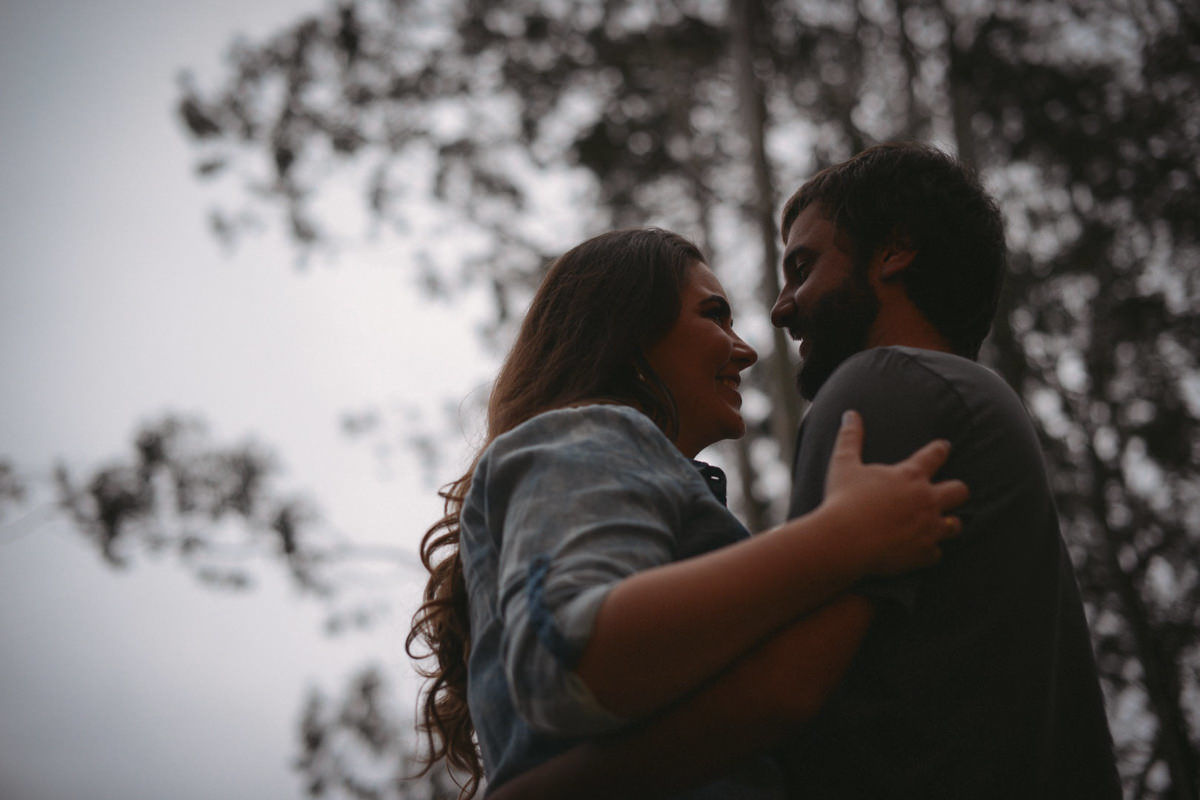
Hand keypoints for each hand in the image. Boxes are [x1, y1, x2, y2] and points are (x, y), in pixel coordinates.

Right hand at [823, 410, 968, 574]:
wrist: (844, 540)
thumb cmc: (843, 499)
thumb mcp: (844, 464)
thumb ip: (851, 437)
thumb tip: (849, 414)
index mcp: (910, 475)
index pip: (935, 455)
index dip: (941, 449)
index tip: (944, 447)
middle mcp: (926, 500)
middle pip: (959, 490)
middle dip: (956, 490)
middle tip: (949, 491)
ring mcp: (928, 528)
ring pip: (955, 525)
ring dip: (948, 523)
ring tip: (941, 524)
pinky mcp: (923, 553)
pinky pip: (937, 553)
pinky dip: (929, 551)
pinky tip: (921, 550)